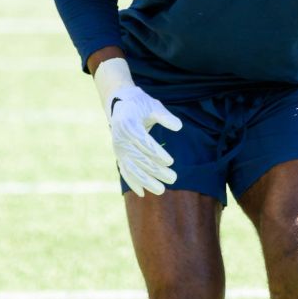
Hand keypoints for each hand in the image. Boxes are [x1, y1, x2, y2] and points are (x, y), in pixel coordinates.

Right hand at [94, 59, 182, 196]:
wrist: (120, 105)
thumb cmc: (140, 105)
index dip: (157, 153)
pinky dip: (132, 182)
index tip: (170, 161)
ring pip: (132, 169)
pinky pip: (125, 171)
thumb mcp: (153, 105)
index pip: (144, 142)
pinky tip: (143, 193)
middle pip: (140, 159)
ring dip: (146, 181)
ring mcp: (118, 149)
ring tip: (162, 190)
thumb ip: (165, 116)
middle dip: (156, 171)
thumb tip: (179, 126)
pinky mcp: (119, 155)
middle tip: (174, 178)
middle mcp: (120, 139)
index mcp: (128, 125)